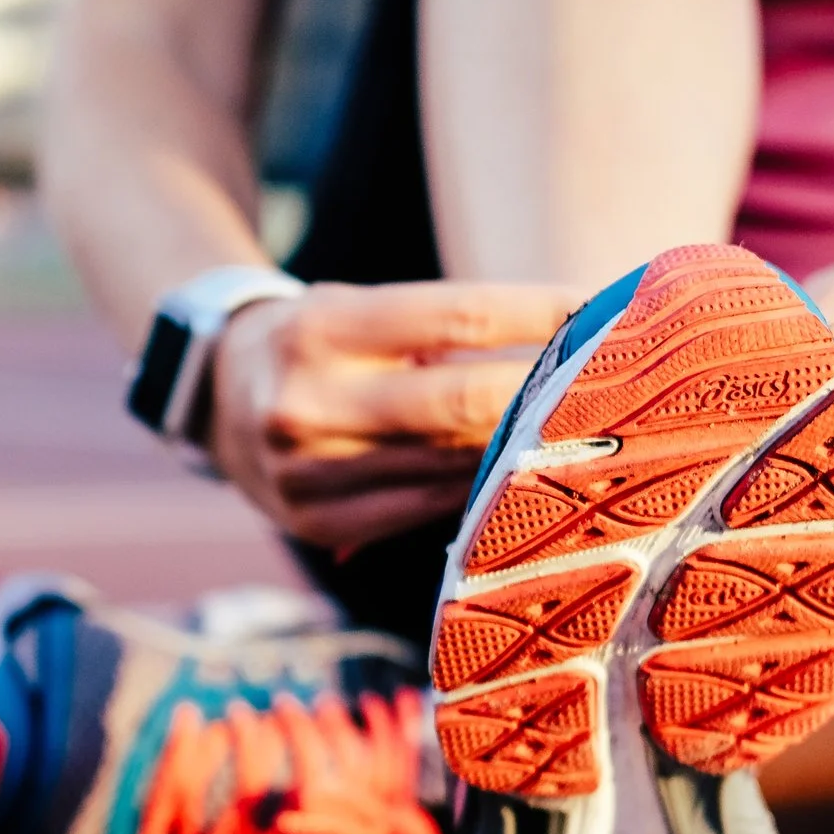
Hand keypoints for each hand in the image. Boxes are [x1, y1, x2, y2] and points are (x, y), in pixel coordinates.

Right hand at [206, 280, 584, 550]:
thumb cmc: (317, 342)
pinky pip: (422, 512)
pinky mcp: (314, 525)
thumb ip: (444, 329)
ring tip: (590, 433)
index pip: (459, 315)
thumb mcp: (357, 309)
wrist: (218, 398)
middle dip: (548, 393)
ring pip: (449, 466)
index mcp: (321, 328)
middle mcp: (306, 402)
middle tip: (615, 385)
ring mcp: (306, 473)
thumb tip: (571, 337)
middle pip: (462, 401)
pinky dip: (477, 494)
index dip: (541, 314)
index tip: (604, 310)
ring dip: (526, 449)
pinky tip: (524, 479)